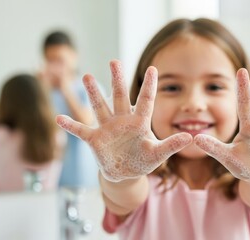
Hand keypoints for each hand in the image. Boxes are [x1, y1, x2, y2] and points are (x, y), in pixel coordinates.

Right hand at [56, 60, 191, 181]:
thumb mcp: (158, 153)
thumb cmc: (143, 160)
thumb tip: (190, 137)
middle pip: (119, 97)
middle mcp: (122, 120)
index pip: (146, 101)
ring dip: (93, 93)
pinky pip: (81, 130)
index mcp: (139, 122)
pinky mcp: (95, 139)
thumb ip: (171, 145)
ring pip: (100, 107)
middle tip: (114, 61)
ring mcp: (107, 128)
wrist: (126, 172)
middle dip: (117, 80)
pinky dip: (71, 125)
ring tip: (87, 76)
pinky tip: (59, 118)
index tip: (153, 68)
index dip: (150, 86)